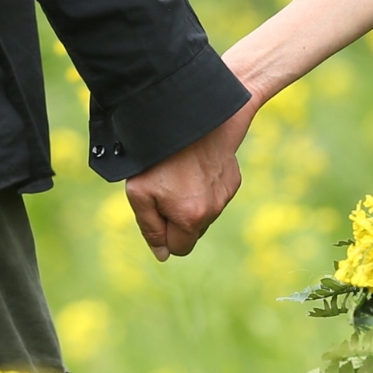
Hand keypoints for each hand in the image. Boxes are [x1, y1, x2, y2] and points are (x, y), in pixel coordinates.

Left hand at [124, 104, 250, 260]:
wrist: (185, 117)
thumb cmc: (156, 157)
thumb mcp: (139, 194)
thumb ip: (150, 229)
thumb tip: (163, 255)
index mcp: (191, 218)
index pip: (179, 248)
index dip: (164, 234)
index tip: (156, 211)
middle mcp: (214, 209)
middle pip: (193, 231)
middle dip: (179, 219)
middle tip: (165, 189)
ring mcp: (226, 193)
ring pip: (205, 212)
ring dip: (192, 202)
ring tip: (178, 174)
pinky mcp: (233, 179)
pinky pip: (216, 195)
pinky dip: (204, 186)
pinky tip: (193, 167)